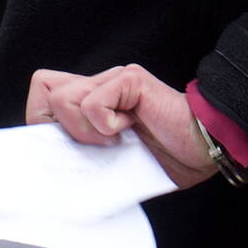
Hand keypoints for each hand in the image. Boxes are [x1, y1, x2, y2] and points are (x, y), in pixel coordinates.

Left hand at [27, 65, 216, 188]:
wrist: (204, 148)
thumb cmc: (165, 157)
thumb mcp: (111, 161)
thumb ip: (83, 152)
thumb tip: (51, 168)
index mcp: (93, 101)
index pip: (43, 97)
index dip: (42, 124)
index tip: (67, 149)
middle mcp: (100, 84)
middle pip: (44, 90)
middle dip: (57, 127)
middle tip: (88, 145)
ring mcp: (115, 79)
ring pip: (64, 98)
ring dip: (83, 130)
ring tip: (113, 141)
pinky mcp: (130, 80)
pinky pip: (94, 102)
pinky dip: (105, 126)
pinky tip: (129, 131)